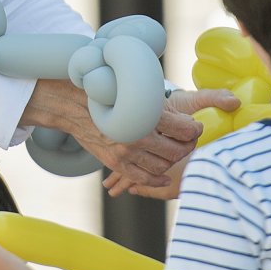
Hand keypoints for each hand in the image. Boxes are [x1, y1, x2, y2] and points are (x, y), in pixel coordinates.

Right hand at [21, 81, 239, 186]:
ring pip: (162, 166)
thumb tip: (186, 120)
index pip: (184, 129)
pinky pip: (142, 179)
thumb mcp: (136, 89)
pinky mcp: (115, 163)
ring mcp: (125, 152)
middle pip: (176, 151)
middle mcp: (137, 135)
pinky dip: (157, 180)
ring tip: (176, 151)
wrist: (73, 104)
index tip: (196, 126)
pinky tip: (166, 176)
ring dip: (173, 160)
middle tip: (190, 140)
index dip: (195, 129)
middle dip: (188, 146)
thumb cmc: (108, 91)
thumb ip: (160, 105)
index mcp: (145, 114)